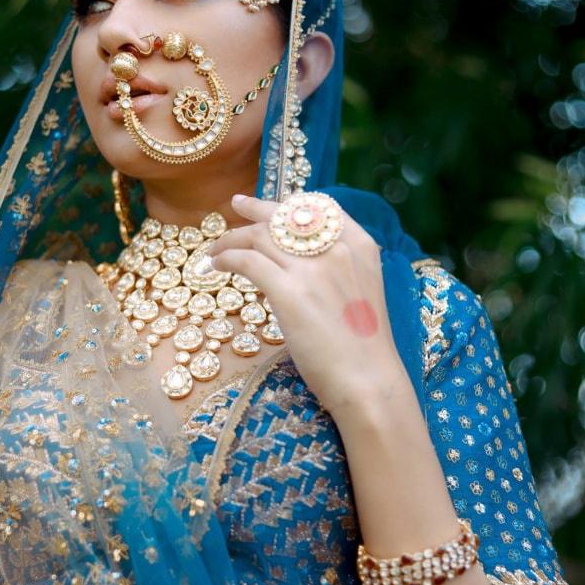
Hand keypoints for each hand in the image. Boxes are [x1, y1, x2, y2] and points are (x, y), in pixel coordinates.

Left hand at [205, 194, 407, 416]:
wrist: (368, 380)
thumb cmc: (364, 346)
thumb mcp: (361, 290)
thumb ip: (337, 268)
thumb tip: (299, 261)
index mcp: (358, 244)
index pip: (315, 208)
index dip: (284, 204)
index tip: (265, 205)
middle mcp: (335, 247)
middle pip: (282, 218)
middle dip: (254, 210)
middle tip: (235, 207)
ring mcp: (311, 268)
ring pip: (258, 237)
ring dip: (231, 240)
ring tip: (216, 251)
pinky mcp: (288, 291)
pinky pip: (247, 261)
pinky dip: (227, 259)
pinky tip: (218, 267)